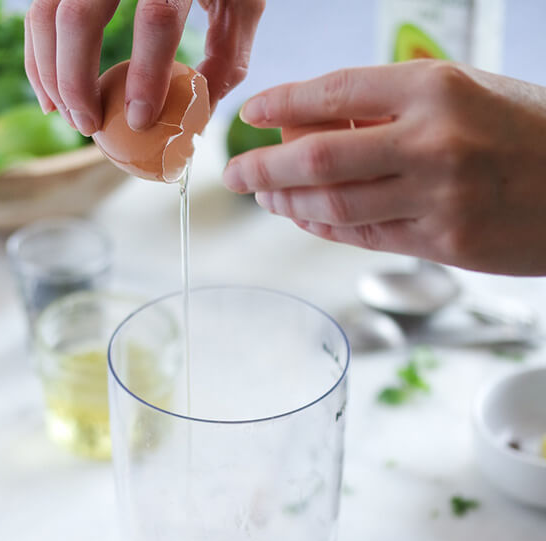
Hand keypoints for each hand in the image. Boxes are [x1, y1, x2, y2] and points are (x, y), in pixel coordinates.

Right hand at [25, 0, 264, 135]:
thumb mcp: (240, 4)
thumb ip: (226, 57)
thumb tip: (198, 114)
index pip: (157, 18)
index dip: (147, 75)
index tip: (139, 120)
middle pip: (80, 16)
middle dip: (76, 81)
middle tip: (89, 126)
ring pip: (47, 12)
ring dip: (49, 72)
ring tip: (72, 117)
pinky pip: (40, 9)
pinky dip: (38, 55)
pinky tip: (52, 96)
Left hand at [223, 61, 545, 275]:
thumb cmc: (529, 132)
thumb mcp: (469, 92)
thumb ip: (397, 107)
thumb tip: (319, 123)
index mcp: (436, 87)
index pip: (335, 92)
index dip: (282, 104)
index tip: (251, 114)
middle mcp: (431, 141)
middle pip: (319, 156)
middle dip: (263, 166)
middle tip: (234, 173)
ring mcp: (438, 197)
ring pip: (335, 204)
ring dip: (288, 202)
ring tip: (265, 197)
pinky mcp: (445, 243)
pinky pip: (364, 236)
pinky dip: (326, 226)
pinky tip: (304, 217)